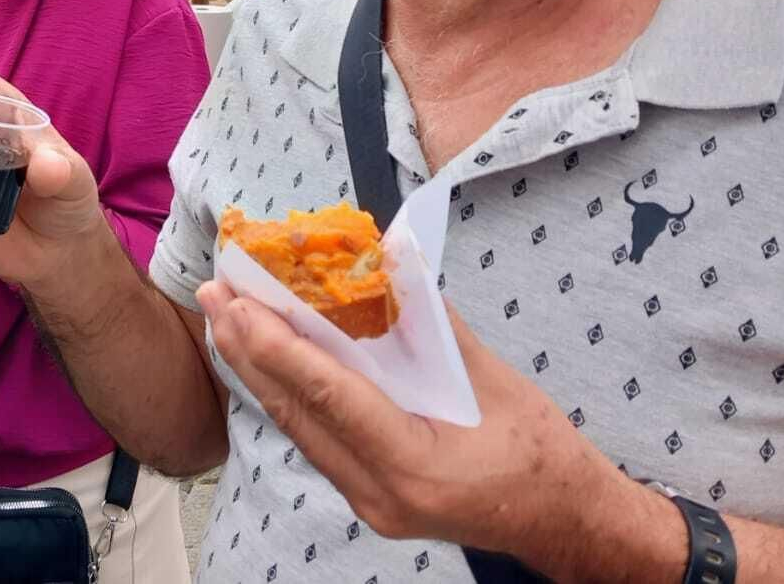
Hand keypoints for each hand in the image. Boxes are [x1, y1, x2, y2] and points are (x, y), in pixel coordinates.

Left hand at [196, 282, 647, 559]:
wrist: (569, 524)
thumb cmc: (543, 454)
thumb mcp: (498, 381)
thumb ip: (437, 323)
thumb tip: (392, 260)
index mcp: (415, 467)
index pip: (332, 399)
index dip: (280, 349)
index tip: (239, 306)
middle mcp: (380, 493)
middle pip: (297, 414)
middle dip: (248, 351)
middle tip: (214, 294)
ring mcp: (370, 502)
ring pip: (297, 428)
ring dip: (258, 370)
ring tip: (225, 317)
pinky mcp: (369, 497)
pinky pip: (314, 439)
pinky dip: (287, 394)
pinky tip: (263, 359)